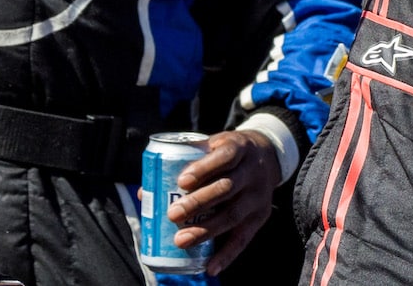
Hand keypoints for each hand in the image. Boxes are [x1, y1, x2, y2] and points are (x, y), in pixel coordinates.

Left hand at [165, 128, 282, 273]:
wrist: (267, 156)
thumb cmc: (227, 153)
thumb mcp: (213, 147)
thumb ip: (183, 165)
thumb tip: (145, 193)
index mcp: (239, 147)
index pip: (225, 156)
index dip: (204, 169)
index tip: (181, 181)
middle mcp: (253, 171)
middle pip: (227, 187)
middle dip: (198, 202)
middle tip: (172, 214)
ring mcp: (258, 195)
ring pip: (233, 214)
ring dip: (206, 230)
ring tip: (181, 240)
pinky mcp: (260, 216)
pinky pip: (243, 238)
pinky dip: (227, 255)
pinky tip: (210, 266)